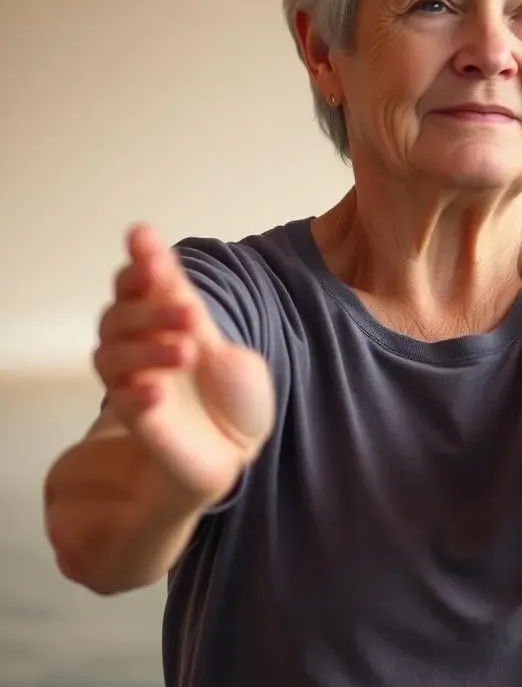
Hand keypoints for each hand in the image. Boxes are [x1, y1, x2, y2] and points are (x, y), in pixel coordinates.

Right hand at [92, 224, 273, 508]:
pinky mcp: (137, 420)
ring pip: (111, 355)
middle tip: (189, 312)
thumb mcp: (226, 345)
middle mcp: (142, 345)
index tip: (142, 238)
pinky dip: (135, 393)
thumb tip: (158, 258)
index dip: (139, 260)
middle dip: (148, 309)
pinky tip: (157, 390)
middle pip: (119, 316)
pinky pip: (122, 402)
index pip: (139, 283)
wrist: (245, 449)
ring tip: (186, 351)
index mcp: (166, 319)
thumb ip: (191, 308)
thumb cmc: (234, 395)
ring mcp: (134, 381)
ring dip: (145, 349)